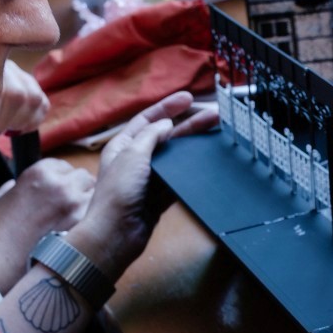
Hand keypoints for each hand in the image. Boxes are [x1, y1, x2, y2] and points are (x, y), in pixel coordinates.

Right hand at [0, 158, 94, 292]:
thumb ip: (11, 189)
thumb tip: (14, 186)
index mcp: (39, 172)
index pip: (64, 166)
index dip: (60, 178)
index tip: (56, 190)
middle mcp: (62, 184)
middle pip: (85, 178)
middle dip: (78, 189)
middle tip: (68, 207)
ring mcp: (76, 206)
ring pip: (95, 196)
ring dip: (88, 205)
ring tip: (74, 221)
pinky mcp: (84, 228)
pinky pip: (97, 219)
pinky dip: (91, 224)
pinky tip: (80, 235)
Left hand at [63, 91, 216, 275]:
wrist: (117, 233)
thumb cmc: (118, 192)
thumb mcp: (132, 155)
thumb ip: (151, 136)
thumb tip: (167, 124)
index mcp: (123, 145)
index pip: (147, 119)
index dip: (168, 107)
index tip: (189, 98)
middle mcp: (136, 159)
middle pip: (166, 135)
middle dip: (189, 124)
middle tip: (213, 115)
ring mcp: (150, 178)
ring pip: (176, 155)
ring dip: (194, 144)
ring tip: (216, 132)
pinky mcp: (160, 195)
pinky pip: (179, 176)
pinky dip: (192, 168)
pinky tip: (207, 159)